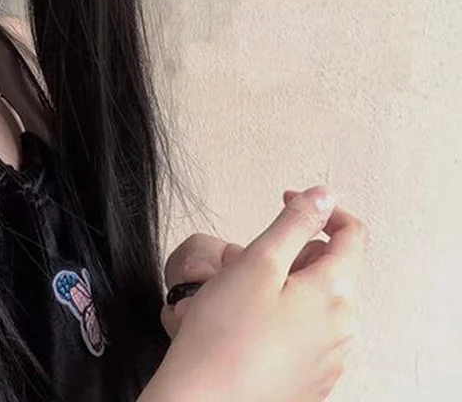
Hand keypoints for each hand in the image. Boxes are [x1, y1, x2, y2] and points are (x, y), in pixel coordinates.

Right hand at [150, 185, 368, 401]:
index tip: (288, 201)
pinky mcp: (310, 381)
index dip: (319, 209)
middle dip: (290, 253)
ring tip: (238, 296)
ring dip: (282, 286)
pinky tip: (244, 326)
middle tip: (247, 260)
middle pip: (328, 268)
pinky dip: (279, 318)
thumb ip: (294, 222)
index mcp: (334, 294)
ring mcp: (328, 360)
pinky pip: (303, 333)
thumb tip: (322, 196)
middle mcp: (342, 329)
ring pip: (312, 301)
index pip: (352, 235)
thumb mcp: (258, 261)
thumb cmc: (224, 337)